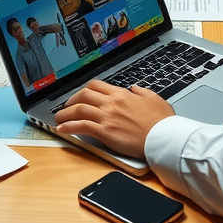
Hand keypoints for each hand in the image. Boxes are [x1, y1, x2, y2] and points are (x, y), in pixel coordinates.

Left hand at [54, 80, 173, 158]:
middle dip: (71, 100)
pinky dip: (69, 127)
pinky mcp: (105, 132)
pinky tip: (63, 129)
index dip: (84, 90)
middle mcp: (111, 102)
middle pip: (83, 95)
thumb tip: (134, 88)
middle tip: (66, 107)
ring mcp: (107, 117)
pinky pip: (82, 126)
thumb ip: (142, 92)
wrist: (163, 137)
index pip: (96, 85)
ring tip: (59, 119)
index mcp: (121, 94)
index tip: (80, 95)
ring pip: (79, 109)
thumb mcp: (155, 99)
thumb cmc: (162, 122)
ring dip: (65, 114)